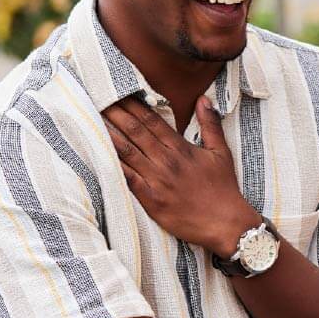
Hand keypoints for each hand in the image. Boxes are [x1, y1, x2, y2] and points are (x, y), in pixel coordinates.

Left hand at [104, 96, 259, 255]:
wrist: (225, 223)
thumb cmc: (224, 189)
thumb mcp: (221, 152)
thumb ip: (210, 124)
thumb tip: (203, 99)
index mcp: (181, 148)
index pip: (151, 121)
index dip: (133, 106)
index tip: (119, 94)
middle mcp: (167, 161)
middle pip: (135, 131)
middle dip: (116, 114)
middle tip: (99, 99)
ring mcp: (157, 180)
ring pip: (127, 151)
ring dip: (109, 134)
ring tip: (93, 119)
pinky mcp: (150, 199)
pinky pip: (126, 178)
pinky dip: (113, 165)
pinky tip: (98, 153)